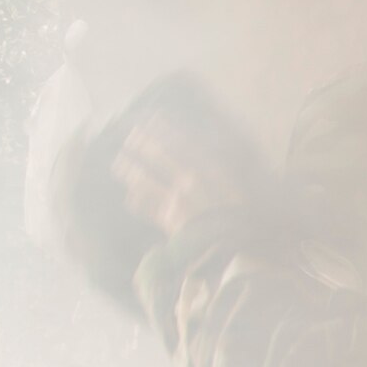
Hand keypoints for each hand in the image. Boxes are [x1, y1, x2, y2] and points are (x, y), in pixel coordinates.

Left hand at [110, 114, 239, 237]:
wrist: (239, 248)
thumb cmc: (247, 217)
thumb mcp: (243, 188)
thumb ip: (227, 168)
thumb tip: (214, 148)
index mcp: (209, 171)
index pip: (181, 143)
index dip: (163, 129)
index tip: (151, 119)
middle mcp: (188, 182)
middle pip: (159, 158)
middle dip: (143, 144)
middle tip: (131, 135)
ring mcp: (176, 202)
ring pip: (146, 181)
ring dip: (130, 170)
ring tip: (119, 162)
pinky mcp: (170, 222)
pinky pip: (147, 209)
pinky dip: (137, 202)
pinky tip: (129, 197)